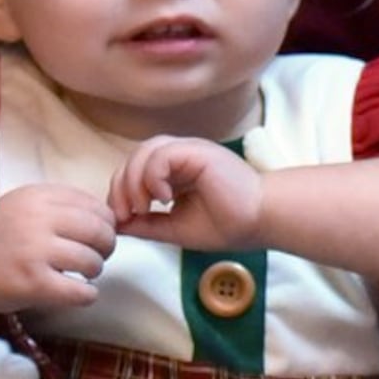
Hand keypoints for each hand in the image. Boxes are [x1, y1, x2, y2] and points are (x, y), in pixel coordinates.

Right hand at [0, 181, 118, 312]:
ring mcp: (35, 251)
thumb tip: (107, 219)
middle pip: (98, 231)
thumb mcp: (24, 205)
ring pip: (91, 260)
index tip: (102, 234)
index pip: (93, 205)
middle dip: (107, 245)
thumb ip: (59, 206)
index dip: (106, 222)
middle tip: (100, 255)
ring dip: (96, 269)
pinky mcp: (33, 283)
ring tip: (87, 273)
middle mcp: (37, 220)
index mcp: (37, 196)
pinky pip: (79, 291)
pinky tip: (82, 293)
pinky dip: (88, 295)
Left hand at [108, 136, 265, 248]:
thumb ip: (148, 225)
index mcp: (176, 172)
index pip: (134, 170)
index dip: (121, 192)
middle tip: (126, 214)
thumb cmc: (228, 224)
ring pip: (145, 151)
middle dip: (122, 187)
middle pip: (134, 157)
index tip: (123, 219)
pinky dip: (154, 175)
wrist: (261, 221)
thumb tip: (118, 226)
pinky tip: (163, 197)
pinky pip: (162, 155)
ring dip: (135, 180)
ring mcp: (190, 151)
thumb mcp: (176, 228)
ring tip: (143, 206)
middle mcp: (181, 156)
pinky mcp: (198, 152)